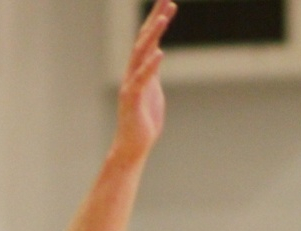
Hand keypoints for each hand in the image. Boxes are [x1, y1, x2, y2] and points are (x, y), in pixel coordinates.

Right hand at [114, 0, 175, 165]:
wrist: (133, 145)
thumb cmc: (143, 121)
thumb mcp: (152, 90)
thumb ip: (153, 72)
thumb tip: (157, 55)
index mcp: (139, 69)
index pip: (148, 40)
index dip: (157, 21)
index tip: (168, 4)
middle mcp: (132, 72)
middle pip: (144, 40)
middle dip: (156, 19)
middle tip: (168, 1)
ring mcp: (131, 83)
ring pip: (140, 54)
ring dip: (152, 35)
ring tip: (163, 19)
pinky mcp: (132, 98)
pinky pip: (142, 79)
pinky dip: (150, 65)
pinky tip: (160, 53)